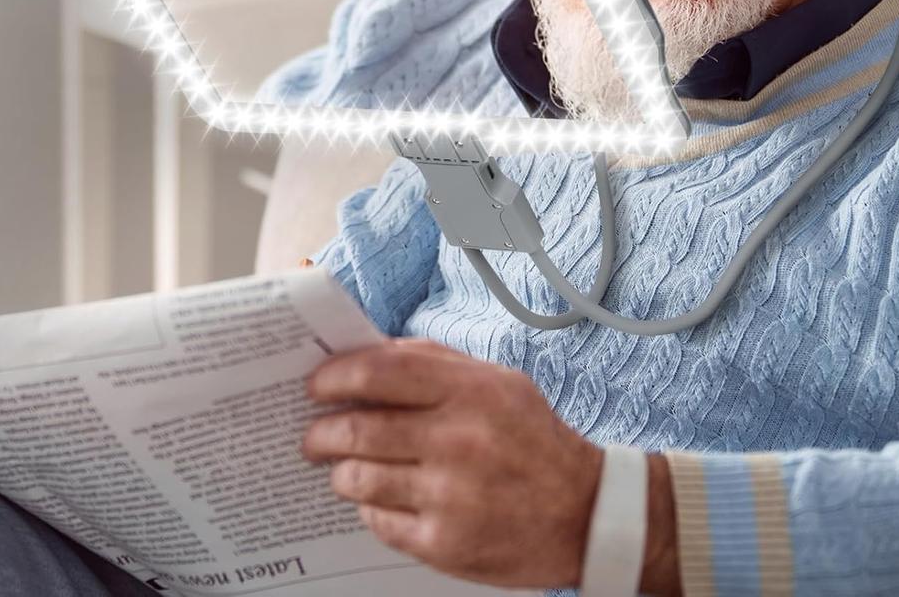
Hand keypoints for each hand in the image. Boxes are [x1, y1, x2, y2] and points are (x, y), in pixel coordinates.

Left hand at [301, 337, 602, 588]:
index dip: (336, 376)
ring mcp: (451, 496)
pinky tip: (380, 498)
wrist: (585, 513)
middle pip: (359, 429)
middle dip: (322, 431)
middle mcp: (459, 440)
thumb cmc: (533, 437)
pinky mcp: (446, 545)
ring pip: (360, 479)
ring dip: (340, 471)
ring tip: (342, 467)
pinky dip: (369, 508)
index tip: (316, 384)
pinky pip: (379, 521)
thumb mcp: (497, 381)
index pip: (380, 372)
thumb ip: (435, 363)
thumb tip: (368, 353)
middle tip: (313, 435)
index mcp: (472, 391)